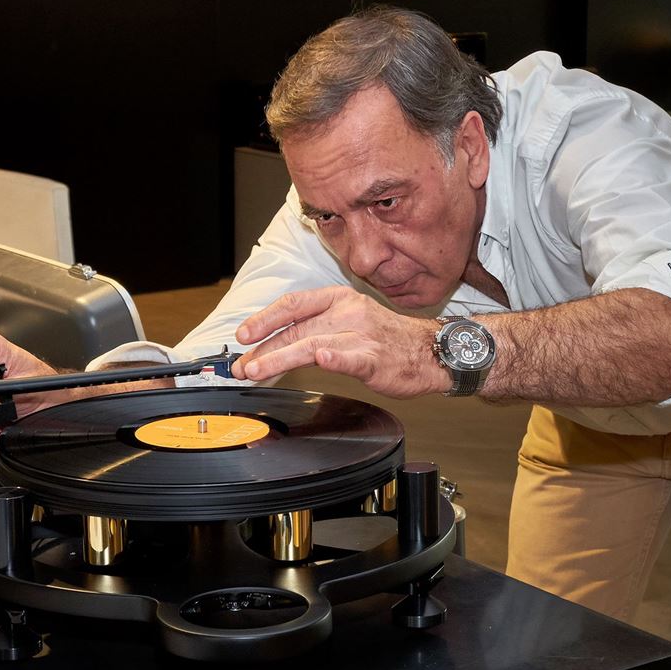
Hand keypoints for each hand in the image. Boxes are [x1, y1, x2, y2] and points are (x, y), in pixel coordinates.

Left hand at [230, 286, 448, 398]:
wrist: (429, 350)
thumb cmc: (385, 338)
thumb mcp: (347, 321)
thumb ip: (313, 330)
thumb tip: (271, 346)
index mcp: (338, 299)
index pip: (292, 304)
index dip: (264, 319)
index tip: (242, 335)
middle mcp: (348, 312)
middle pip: (296, 329)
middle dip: (263, 349)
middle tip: (241, 366)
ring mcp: (361, 335)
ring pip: (312, 344)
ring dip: (280, 358)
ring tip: (257, 370)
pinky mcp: (375, 359)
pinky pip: (352, 357)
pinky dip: (335, 358)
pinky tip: (322, 359)